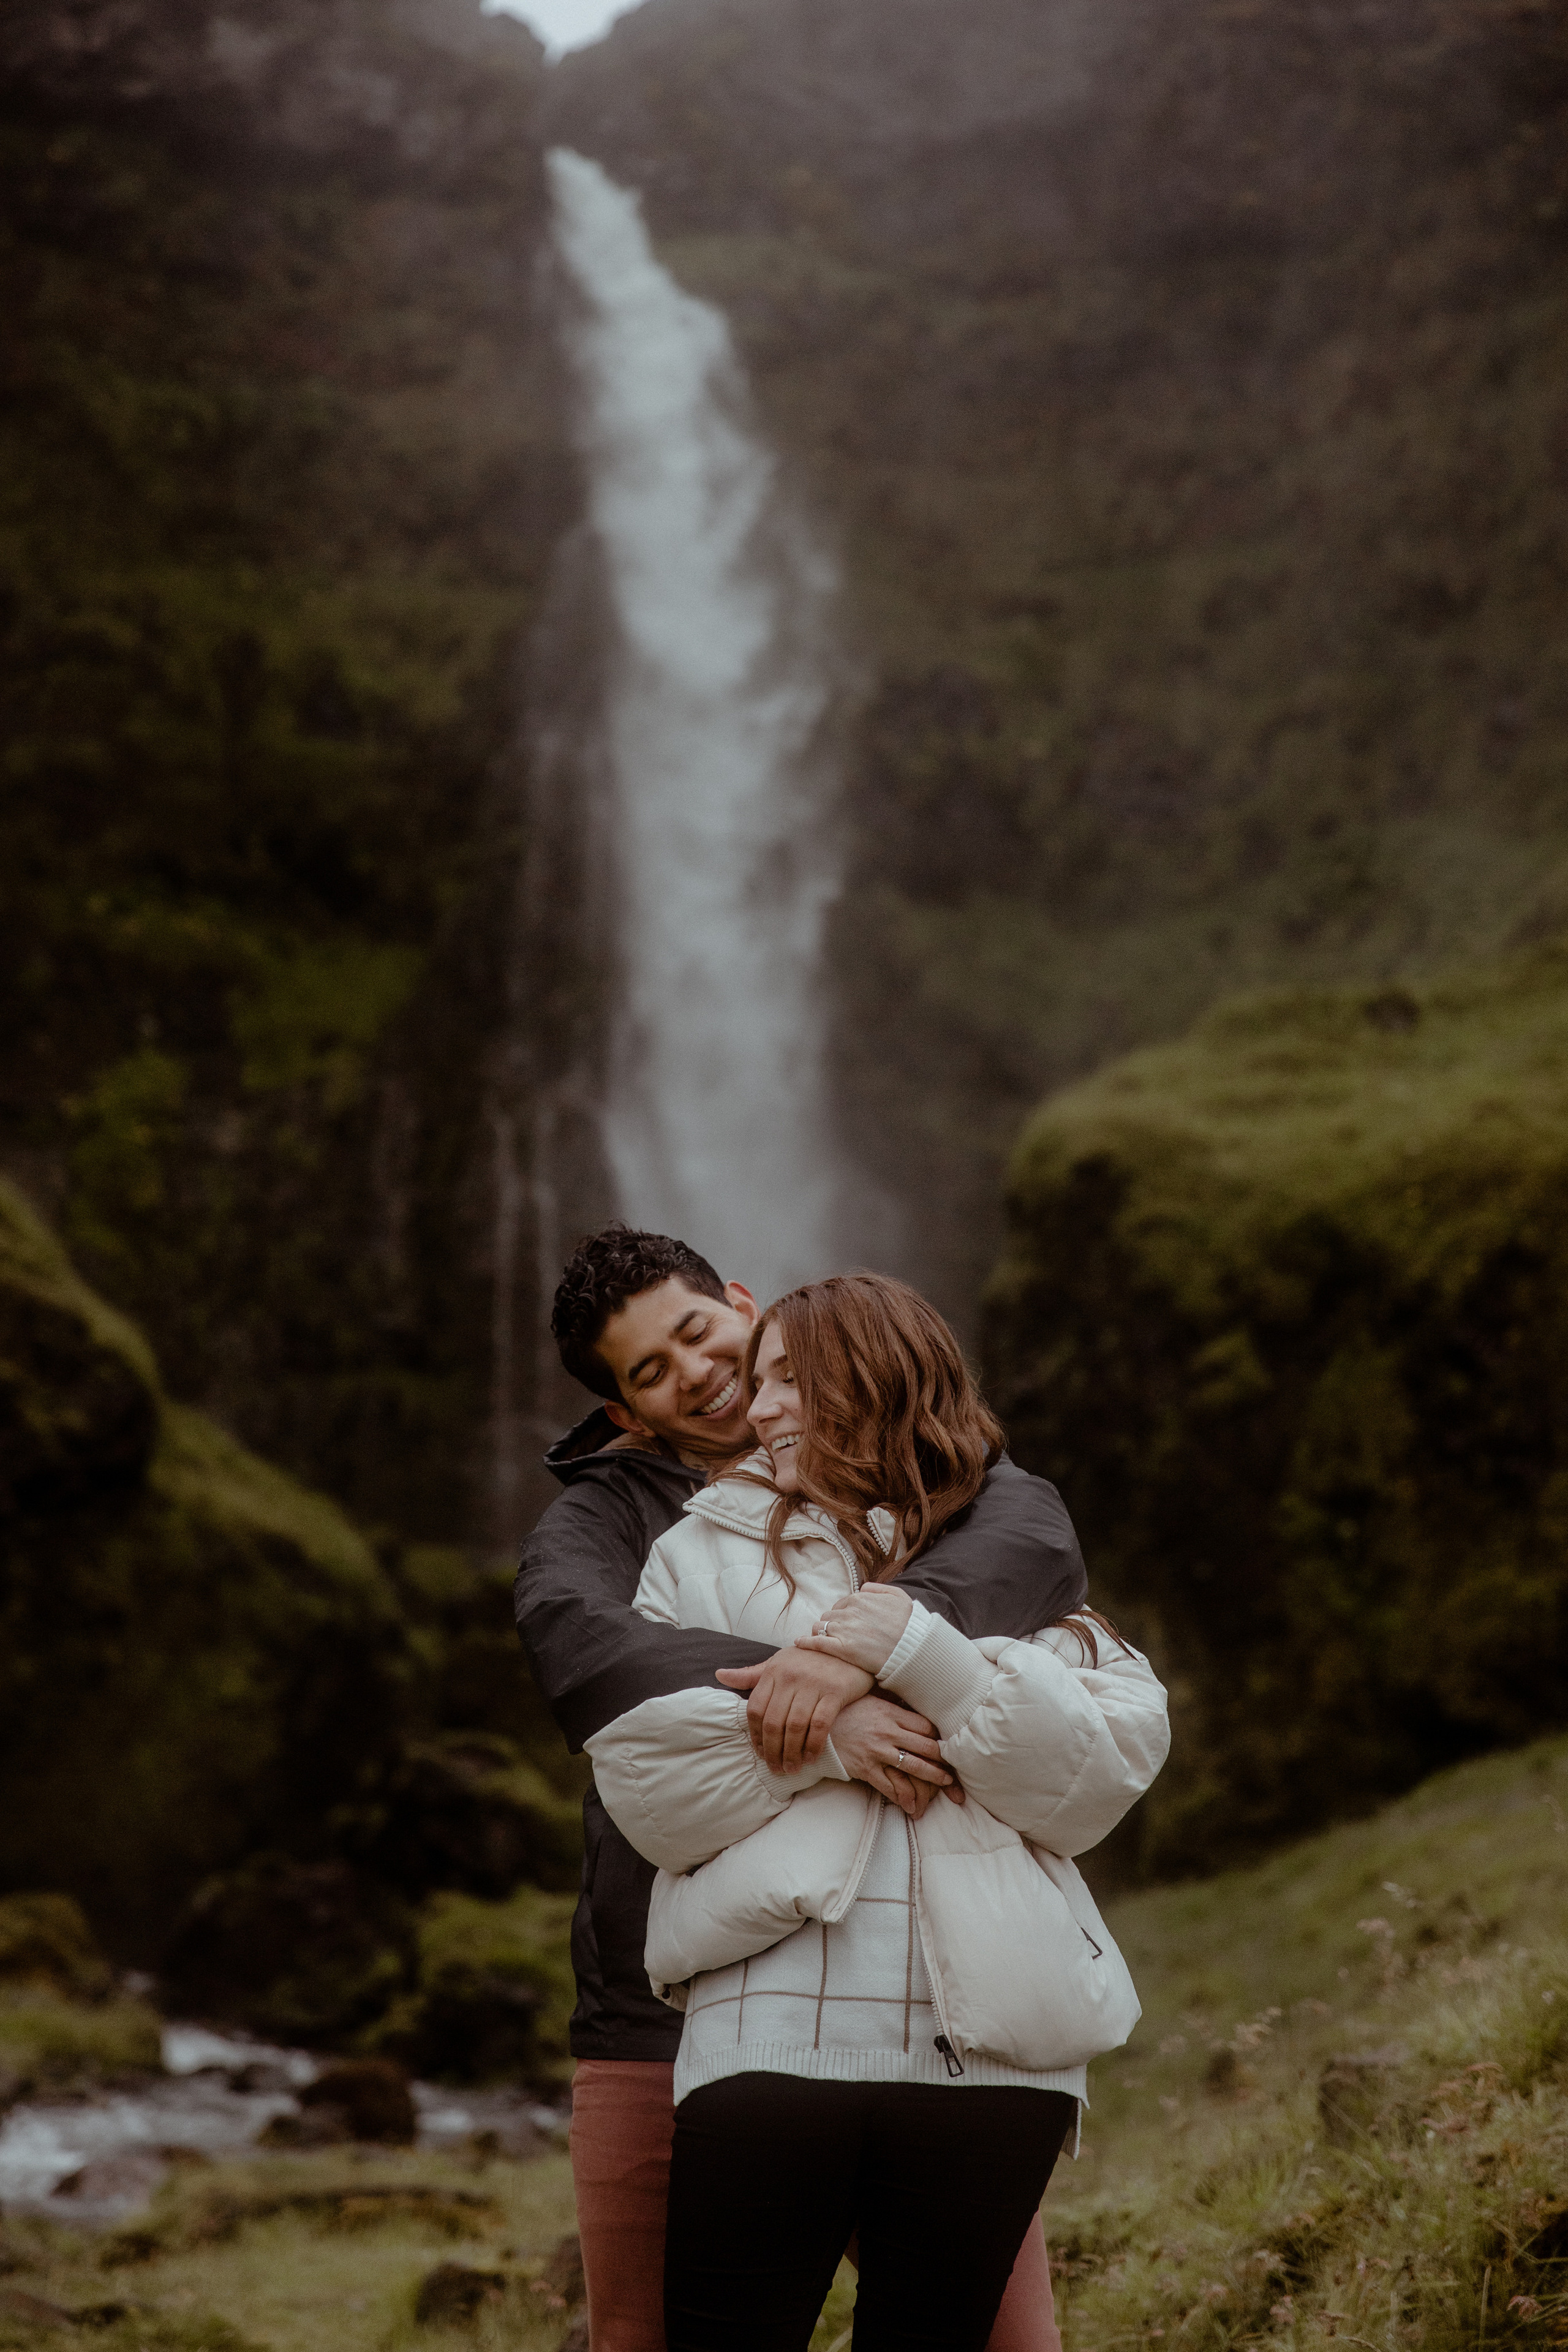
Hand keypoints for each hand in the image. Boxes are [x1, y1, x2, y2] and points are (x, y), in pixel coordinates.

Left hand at [715, 1651, 872, 1772]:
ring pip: (795, 1727)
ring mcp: (813, 1684)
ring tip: (792, 1768)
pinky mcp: (834, 1692)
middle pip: (773, 1722)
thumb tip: (719, 1674)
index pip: (755, 1710)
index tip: (759, 1753)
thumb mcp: (778, 1663)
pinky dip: (813, 1746)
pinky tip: (810, 1758)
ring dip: (791, 1753)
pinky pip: (820, 1726)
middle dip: (772, 1751)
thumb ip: (751, 1674)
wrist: (848, 1649)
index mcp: (773, 1671)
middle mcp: (790, 1677)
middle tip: (776, 1768)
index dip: (755, 1736)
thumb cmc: (809, 1660)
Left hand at [795, 1583, 912, 1676]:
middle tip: (836, 1634)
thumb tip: (863, 1588)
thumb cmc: (909, 1624)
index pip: (841, 1604)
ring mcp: (844, 1630)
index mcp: (860, 1598)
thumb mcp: (898, 1596)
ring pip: (821, 1627)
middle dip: (831, 1623)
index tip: (846, 1623)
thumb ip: (878, 1588)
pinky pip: (816, 1642)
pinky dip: (805, 1641)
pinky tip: (799, 1643)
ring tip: (824, 1640)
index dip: (842, 1615)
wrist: (913, 1648)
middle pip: (829, 1615)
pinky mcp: (842, 1649)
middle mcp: (849, 1612)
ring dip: (821, 1632)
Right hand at [829, 1694, 962, 1818]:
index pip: (925, 1726)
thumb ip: (894, 1706)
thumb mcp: (873, 1700)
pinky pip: (890, 1786)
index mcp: (891, 1713)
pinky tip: (913, 1805)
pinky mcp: (866, 1769)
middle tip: (955, 1767)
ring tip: (946, 1783)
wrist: (817, 1726)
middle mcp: (887, 1732)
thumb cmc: (848, 1710)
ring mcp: (877, 1752)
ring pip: (913, 1767)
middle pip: (926, 1747)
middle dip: (944, 1760)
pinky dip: (903, 1797)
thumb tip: (915, 1708)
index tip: (948, 1743)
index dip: (939, 1737)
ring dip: (933, 1777)